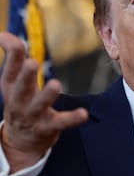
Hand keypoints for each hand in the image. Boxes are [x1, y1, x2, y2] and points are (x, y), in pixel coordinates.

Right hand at [0, 32, 87, 172]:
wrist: (20, 140)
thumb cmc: (20, 101)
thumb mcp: (12, 81)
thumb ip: (13, 58)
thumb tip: (4, 34)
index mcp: (11, 88)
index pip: (10, 70)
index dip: (12, 55)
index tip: (13, 41)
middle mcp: (20, 101)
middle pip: (21, 88)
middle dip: (26, 76)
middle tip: (33, 62)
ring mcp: (34, 115)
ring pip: (39, 105)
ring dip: (46, 95)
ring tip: (56, 84)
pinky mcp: (49, 127)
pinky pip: (61, 123)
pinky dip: (72, 118)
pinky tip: (83, 114)